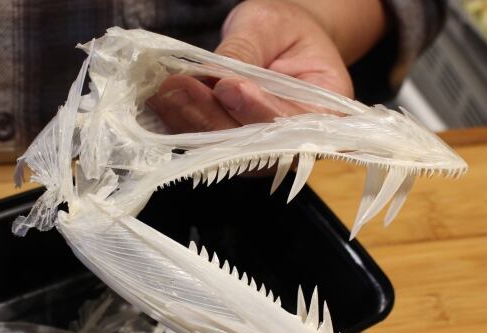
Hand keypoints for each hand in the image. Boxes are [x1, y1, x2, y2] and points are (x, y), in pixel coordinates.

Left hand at [148, 0, 355, 132]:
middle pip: (251, 142)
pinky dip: (181, 123)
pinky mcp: (231, 147)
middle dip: (211, 116)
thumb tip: (217, 76)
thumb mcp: (270, 27)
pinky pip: (205, 142)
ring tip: (164, 92)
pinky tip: (161, 102)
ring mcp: (259, 150)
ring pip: (223, 147)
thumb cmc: (287, 31)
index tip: (228, 87)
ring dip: (189, 121)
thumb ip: (246, 52)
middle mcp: (294, 142)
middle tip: (178, 88)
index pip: (291, 121)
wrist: (282, 41)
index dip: (257, 108)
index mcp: (325, 113)